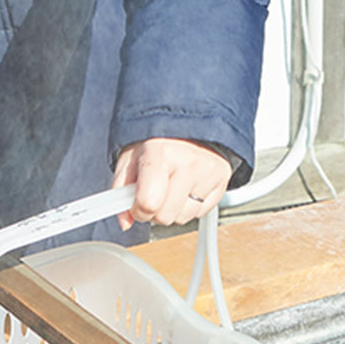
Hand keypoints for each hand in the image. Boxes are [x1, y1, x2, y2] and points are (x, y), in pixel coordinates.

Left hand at [110, 138, 231, 229]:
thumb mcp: (130, 158)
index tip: (136, 202)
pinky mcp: (222, 180)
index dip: (138, 209)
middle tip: (154, 193)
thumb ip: (121, 190)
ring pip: (183, 218)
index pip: (148, 203)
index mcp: (161, 153)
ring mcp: (208, 172)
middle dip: (155, 211)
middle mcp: (188, 162)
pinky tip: (186, 187)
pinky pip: (200, 213)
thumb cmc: (158, 141)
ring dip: (173, 210)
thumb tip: (125, 221)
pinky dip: (190, 206)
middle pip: (165, 216)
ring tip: (171, 188)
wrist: (188, 122)